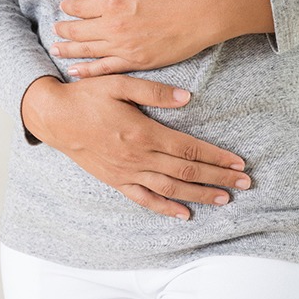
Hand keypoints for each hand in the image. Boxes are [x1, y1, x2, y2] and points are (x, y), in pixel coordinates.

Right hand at [21, 75, 250, 218]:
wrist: (54, 118)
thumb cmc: (86, 97)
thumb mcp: (118, 84)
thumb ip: (154, 91)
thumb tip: (187, 98)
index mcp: (143, 132)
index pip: (189, 149)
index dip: (216, 157)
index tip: (238, 162)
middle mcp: (138, 157)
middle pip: (186, 172)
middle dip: (218, 178)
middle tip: (245, 183)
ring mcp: (126, 172)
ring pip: (170, 189)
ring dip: (200, 195)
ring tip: (225, 199)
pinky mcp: (115, 181)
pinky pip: (144, 199)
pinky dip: (165, 209)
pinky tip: (184, 215)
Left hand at [51, 0, 272, 77]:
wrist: (208, 10)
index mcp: (114, 0)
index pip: (80, 6)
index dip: (69, 7)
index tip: (63, 6)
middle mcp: (114, 26)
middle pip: (79, 30)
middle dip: (64, 29)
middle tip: (55, 29)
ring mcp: (125, 47)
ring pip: (88, 51)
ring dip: (69, 50)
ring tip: (56, 50)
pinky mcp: (138, 62)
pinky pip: (106, 69)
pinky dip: (88, 71)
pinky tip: (76, 71)